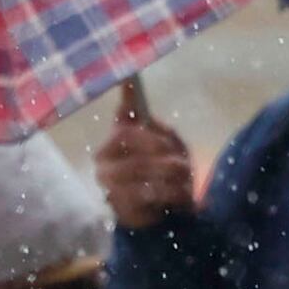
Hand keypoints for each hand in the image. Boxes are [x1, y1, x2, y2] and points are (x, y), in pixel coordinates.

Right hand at [96, 77, 197, 231]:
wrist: (159, 210)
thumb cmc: (159, 166)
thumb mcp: (160, 136)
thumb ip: (141, 112)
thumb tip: (127, 78)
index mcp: (112, 142)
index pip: (125, 133)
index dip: (149, 136)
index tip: (166, 140)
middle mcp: (104, 164)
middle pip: (136, 156)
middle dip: (163, 160)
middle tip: (182, 164)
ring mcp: (110, 188)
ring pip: (144, 177)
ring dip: (170, 178)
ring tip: (185, 180)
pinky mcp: (120, 209)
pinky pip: (149, 197)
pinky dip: (169, 194)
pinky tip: (179, 196)